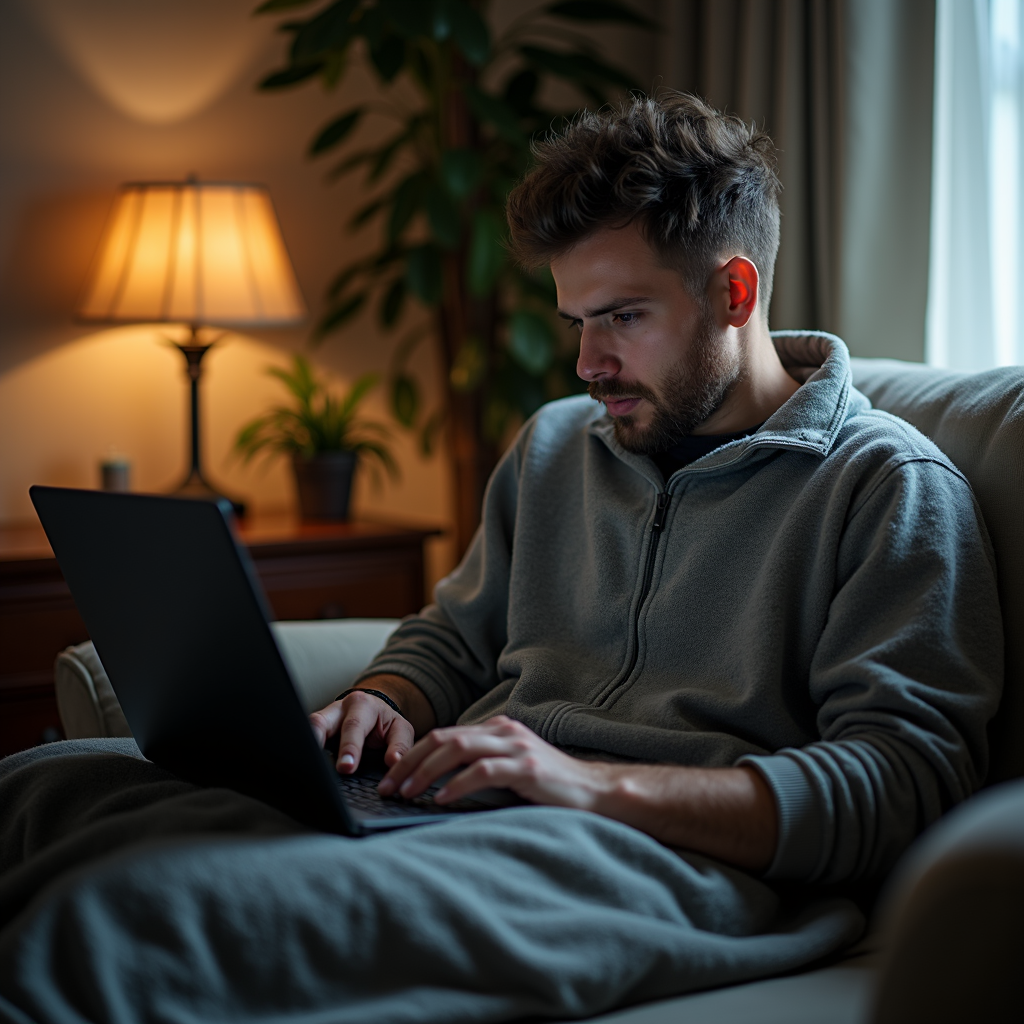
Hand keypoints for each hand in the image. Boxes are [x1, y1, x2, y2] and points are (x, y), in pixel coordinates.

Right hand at [309, 688, 414, 774]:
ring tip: (304, 766)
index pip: (354, 725)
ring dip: (305, 744)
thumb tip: (394, 762)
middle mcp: (338, 709)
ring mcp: (323, 718)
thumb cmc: (384, 723)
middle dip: (318, 745)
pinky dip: (302, 749)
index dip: (350, 747)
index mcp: (362, 705)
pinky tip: (299, 763)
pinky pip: (303, 736)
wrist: (372, 711)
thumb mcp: (399, 730)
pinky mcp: (314, 730)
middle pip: (322, 724)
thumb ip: (400, 745)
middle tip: (324, 768)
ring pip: (307, 726)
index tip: (347, 767)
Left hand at [376, 715, 777, 871]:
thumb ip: (480, 769)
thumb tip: (435, 786)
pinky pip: (483, 771)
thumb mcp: (510, 772)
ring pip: (457, 748)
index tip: (391, 778)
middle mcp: (504, 730)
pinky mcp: (526, 767)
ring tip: (406, 793)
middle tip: (388, 787)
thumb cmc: (550, 790)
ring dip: (425, 771)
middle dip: (410, 762)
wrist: (597, 794)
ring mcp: (516, 746)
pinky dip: (457, 784)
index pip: (444, 735)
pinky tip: (441, 800)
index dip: (413, 755)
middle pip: (444, 737)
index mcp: (497, 728)